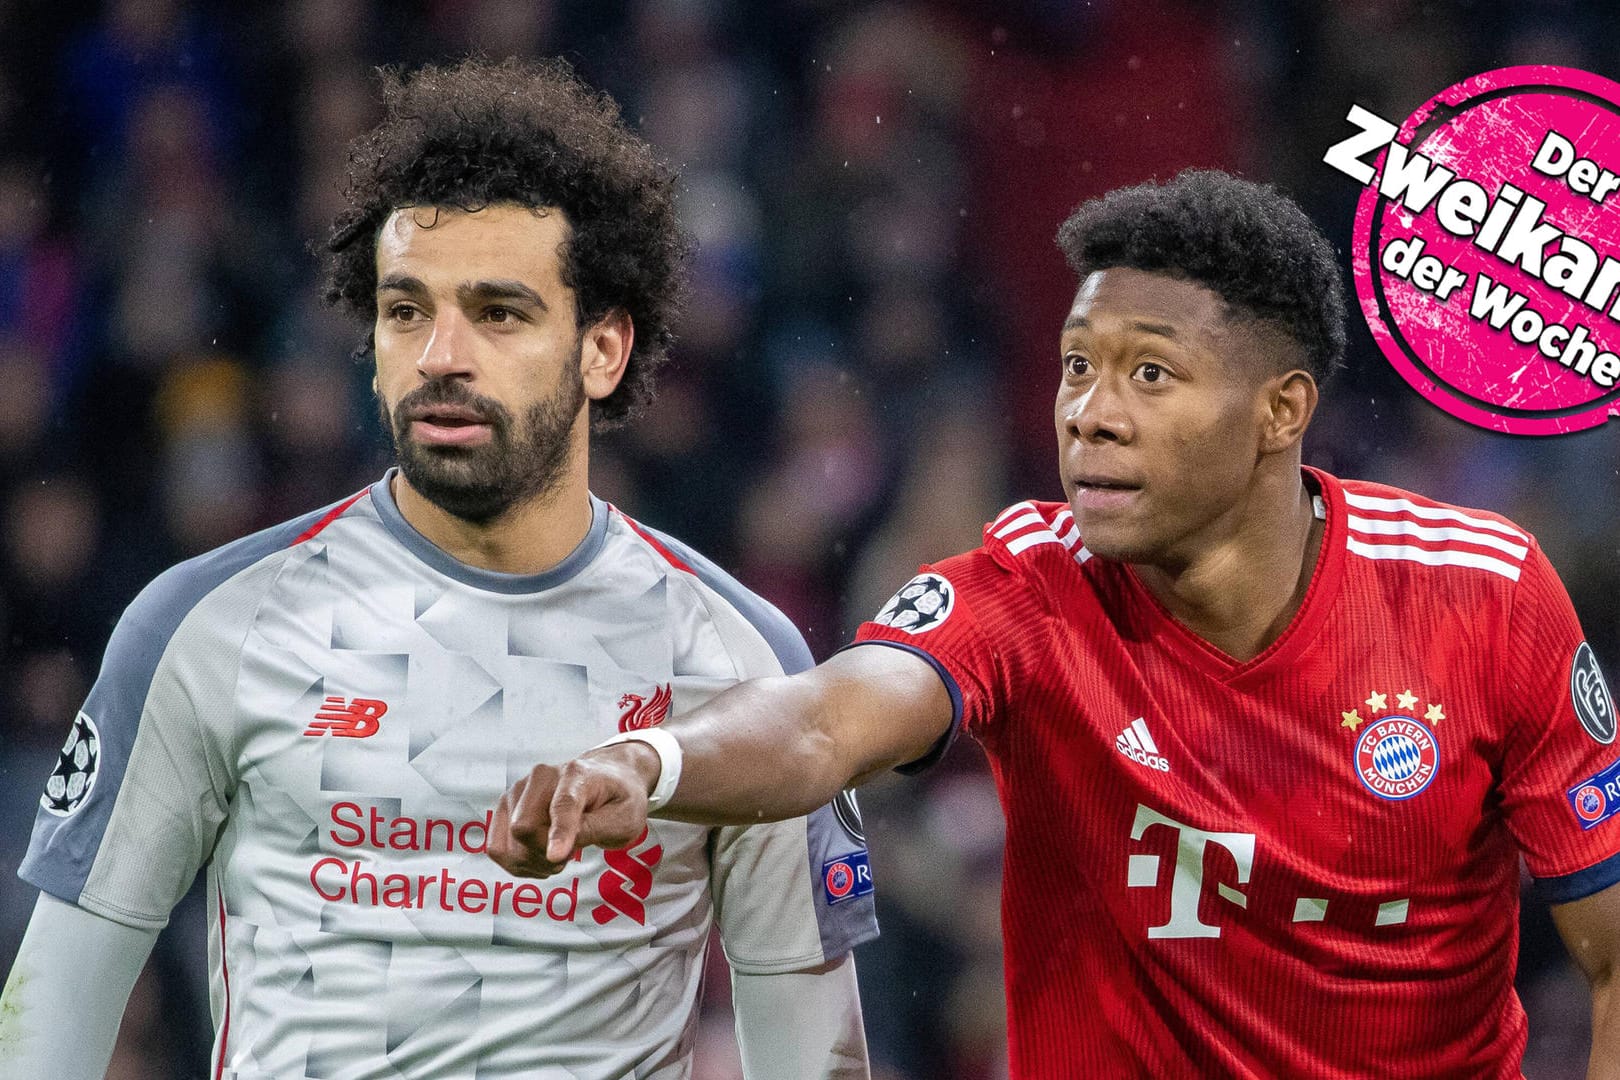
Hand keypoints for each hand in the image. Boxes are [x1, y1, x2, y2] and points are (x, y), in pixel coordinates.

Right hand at [487, 742, 662, 876]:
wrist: (609, 779)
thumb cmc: (619, 799)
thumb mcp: (624, 819)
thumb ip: (593, 830)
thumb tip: (556, 852)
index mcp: (577, 774)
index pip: (562, 805)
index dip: (557, 834)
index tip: (556, 857)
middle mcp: (540, 777)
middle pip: (522, 829)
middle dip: (544, 855)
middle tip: (570, 855)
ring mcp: (518, 791)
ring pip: (506, 844)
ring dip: (531, 862)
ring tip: (557, 853)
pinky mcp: (505, 807)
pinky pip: (497, 849)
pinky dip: (518, 863)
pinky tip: (540, 854)